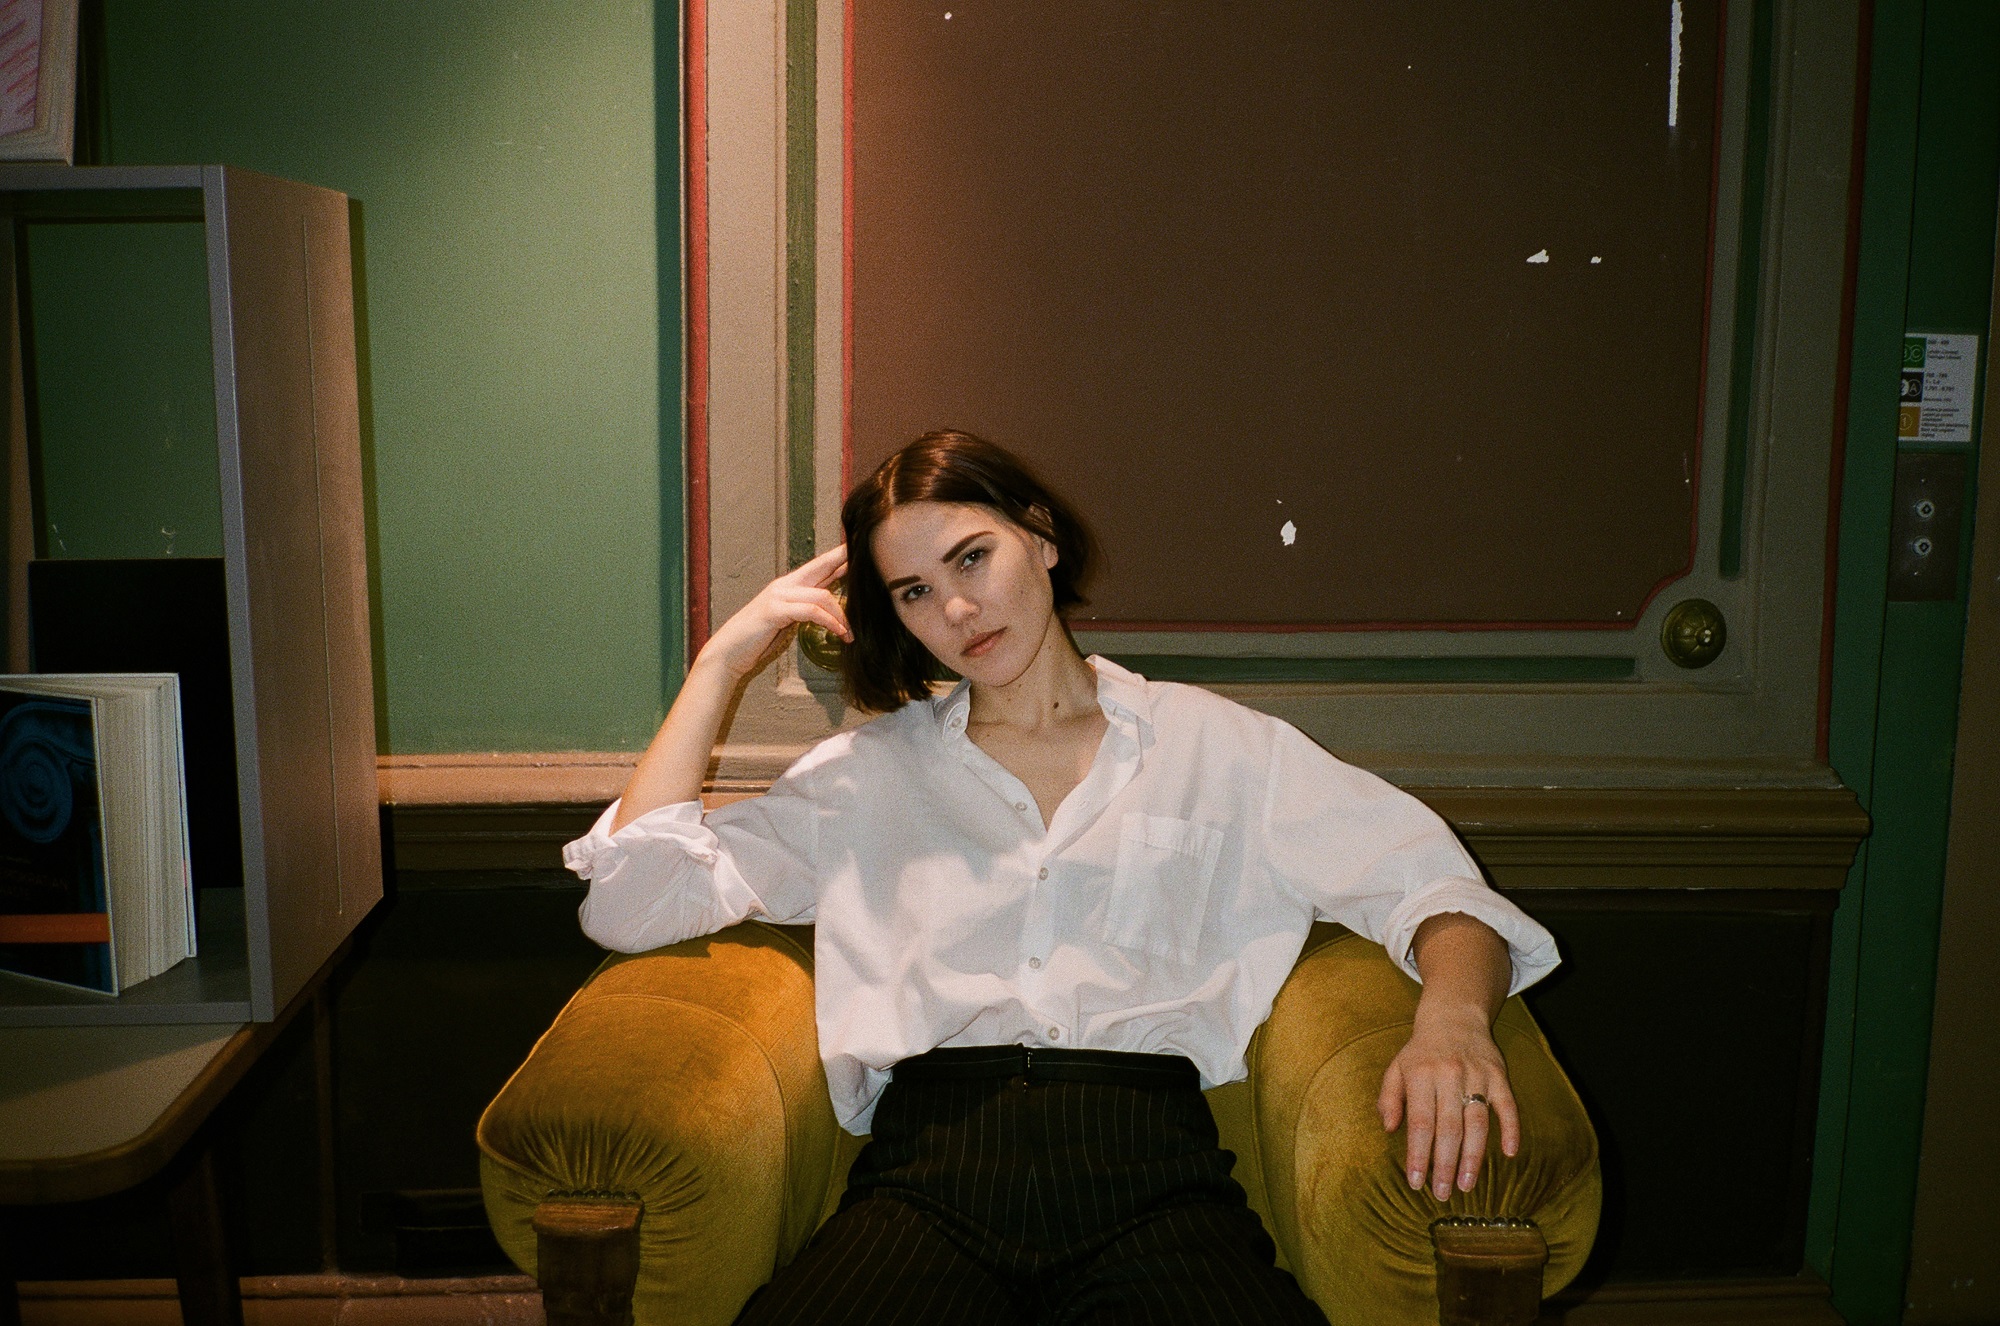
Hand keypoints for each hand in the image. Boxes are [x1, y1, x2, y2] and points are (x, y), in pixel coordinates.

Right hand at [697, 545, 850, 680]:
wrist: (729, 652)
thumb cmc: (758, 639)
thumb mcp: (787, 621)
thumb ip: (806, 611)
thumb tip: (829, 610)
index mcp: (788, 586)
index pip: (819, 568)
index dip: (838, 558)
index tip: (858, 551)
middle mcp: (784, 585)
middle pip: (820, 566)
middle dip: (842, 559)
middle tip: (865, 554)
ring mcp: (778, 596)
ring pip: (821, 595)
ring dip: (841, 614)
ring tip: (850, 632)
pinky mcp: (775, 610)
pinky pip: (810, 611)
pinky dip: (828, 621)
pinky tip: (838, 632)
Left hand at [1377, 1007, 1519, 1200]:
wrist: (1454, 1016)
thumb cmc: (1421, 1052)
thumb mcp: (1396, 1068)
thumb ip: (1389, 1098)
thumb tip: (1390, 1129)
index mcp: (1420, 1074)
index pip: (1420, 1122)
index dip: (1419, 1155)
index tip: (1416, 1183)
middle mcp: (1449, 1075)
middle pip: (1448, 1127)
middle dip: (1445, 1165)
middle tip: (1441, 1194)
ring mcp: (1477, 1075)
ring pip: (1477, 1122)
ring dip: (1473, 1157)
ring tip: (1467, 1185)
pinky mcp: (1499, 1075)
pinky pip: (1508, 1105)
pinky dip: (1511, 1128)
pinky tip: (1509, 1153)